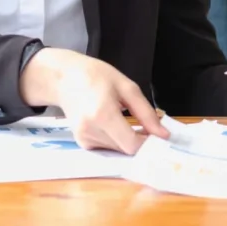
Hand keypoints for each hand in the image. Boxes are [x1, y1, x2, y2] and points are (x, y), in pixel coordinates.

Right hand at [19, 47, 169, 153]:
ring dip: (125, 139)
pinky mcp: (81, 142)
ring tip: (120, 118)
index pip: (131, 144)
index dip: (147, 143)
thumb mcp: (126, 86)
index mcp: (103, 114)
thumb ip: (146, 112)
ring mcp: (84, 138)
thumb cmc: (94, 76)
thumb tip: (163, 134)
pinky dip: (114, 139)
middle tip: (142, 125)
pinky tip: (108, 122)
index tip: (156, 135)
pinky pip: (107, 147)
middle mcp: (91, 130)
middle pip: (125, 149)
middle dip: (138, 140)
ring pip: (117, 150)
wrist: (63, 78)